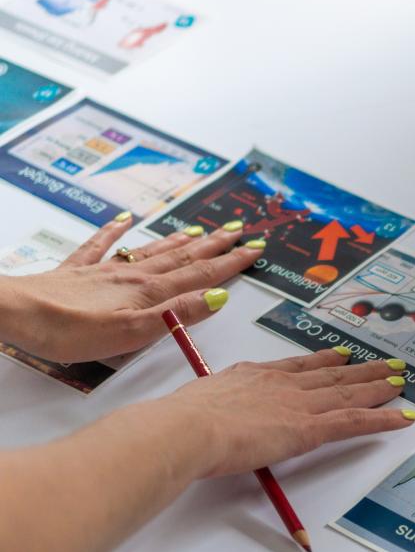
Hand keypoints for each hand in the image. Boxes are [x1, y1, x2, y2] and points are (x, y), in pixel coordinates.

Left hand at [0, 219, 261, 361]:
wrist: (16, 313)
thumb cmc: (69, 330)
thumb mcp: (134, 333)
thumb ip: (178, 315)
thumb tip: (217, 298)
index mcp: (149, 292)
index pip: (201, 275)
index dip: (231, 262)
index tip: (254, 249)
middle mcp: (131, 276)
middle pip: (181, 258)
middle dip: (213, 246)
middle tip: (237, 231)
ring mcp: (104, 271)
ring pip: (151, 251)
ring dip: (178, 241)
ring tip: (198, 230)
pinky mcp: (76, 273)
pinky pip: (101, 245)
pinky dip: (116, 231)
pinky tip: (125, 219)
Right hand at [148, 348, 414, 478]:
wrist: (187, 427)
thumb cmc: (181, 421)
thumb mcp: (197, 405)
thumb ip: (212, 409)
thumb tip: (206, 419)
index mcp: (255, 376)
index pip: (298, 367)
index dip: (324, 362)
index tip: (341, 356)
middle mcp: (283, 384)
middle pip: (331, 376)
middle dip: (360, 371)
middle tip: (385, 364)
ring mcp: (299, 404)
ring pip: (349, 394)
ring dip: (377, 387)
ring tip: (400, 380)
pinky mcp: (309, 427)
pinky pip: (355, 422)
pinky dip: (382, 419)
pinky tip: (402, 417)